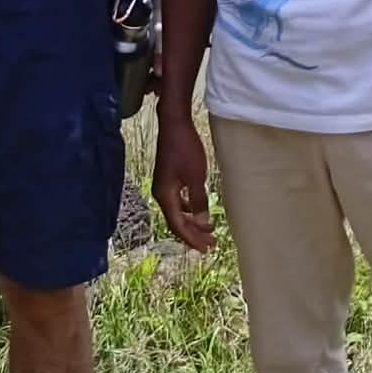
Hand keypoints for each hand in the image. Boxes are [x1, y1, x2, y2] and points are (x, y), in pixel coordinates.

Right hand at [153, 113, 213, 252]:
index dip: (191, 238)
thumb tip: (203, 222)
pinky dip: (188, 209)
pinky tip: (198, 209)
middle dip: (192, 234)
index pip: (177, 225)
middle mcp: (161, 193)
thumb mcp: (196, 176)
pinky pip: (178, 201)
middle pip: (176, 221)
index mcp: (165, 195)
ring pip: (177, 211)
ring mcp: (164, 185)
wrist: (174, 124)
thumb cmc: (185, 148)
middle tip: (210, 243)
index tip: (206, 248)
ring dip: (192, 222)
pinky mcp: (168, 178)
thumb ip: (199, 200)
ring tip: (208, 229)